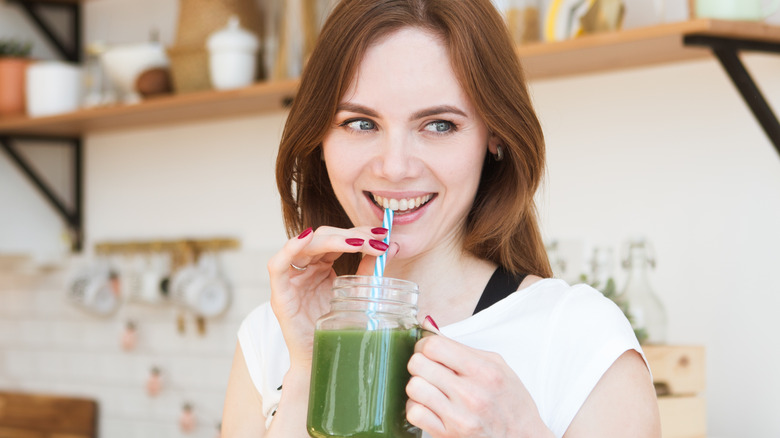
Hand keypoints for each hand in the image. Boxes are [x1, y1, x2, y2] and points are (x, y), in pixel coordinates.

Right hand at [267, 226, 396, 365]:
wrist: (322, 361)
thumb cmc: (337, 330)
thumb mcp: (357, 295)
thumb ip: (369, 271)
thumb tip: (392, 247)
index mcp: (322, 266)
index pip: (338, 240)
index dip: (359, 233)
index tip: (382, 235)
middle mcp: (305, 269)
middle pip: (323, 237)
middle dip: (350, 235)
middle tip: (375, 240)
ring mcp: (291, 280)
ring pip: (305, 245)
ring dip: (332, 239)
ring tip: (357, 242)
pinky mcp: (280, 295)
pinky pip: (278, 265)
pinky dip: (290, 249)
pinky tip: (307, 238)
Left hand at [406, 326, 551, 437]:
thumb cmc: (512, 403)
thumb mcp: (498, 366)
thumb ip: (464, 349)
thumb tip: (431, 331)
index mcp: (484, 371)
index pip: (434, 346)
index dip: (425, 345)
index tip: (428, 351)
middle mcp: (471, 394)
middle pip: (418, 364)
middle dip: (420, 364)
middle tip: (429, 369)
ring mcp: (458, 417)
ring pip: (413, 387)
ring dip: (419, 386)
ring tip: (432, 389)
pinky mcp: (448, 435)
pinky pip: (414, 413)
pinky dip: (417, 408)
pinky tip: (430, 407)